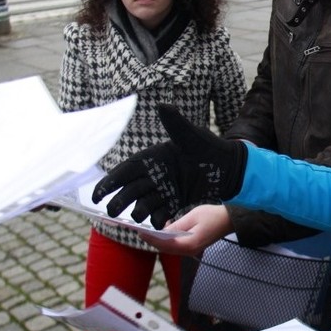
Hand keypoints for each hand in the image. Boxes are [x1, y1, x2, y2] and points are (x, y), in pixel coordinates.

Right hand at [92, 104, 246, 228]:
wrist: (232, 169)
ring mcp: (165, 189)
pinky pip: (160, 213)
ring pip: (143, 203)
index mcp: (154, 157)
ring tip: (139, 217)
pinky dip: (156, 220)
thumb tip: (162, 105)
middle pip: (130, 190)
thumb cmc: (211, 149)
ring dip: (138, 211)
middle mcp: (155, 174)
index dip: (109, 182)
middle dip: (119, 200)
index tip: (98, 195)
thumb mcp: (192, 137)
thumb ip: (175, 124)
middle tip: (113, 212)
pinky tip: (157, 225)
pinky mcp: (175, 201)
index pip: (125, 170)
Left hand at [140, 204, 233, 254]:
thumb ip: (177, 226)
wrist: (229, 220)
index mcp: (189, 244)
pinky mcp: (194, 247)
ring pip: (171, 249)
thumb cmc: (212, 216)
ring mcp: (192, 250)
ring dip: (160, 241)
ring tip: (152, 230)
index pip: (165, 244)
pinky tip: (167, 230)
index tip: (140, 232)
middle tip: (142, 232)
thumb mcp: (193, 216)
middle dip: (153, 241)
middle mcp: (189, 251)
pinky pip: (177, 246)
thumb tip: (163, 232)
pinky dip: (168, 240)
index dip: (151, 238)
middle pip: (166, 249)